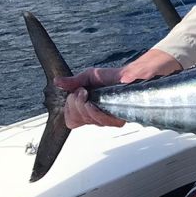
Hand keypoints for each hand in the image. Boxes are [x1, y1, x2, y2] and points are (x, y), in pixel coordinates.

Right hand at [55, 49, 181, 128]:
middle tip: (83, 92)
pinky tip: (98, 102)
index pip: (70, 118)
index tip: (77, 91)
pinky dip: (96, 111)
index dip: (70, 107)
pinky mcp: (118, 119)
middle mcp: (96, 116)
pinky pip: (102, 122)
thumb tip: (57, 82)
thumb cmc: (116, 76)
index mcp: (87, 107)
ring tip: (89, 94)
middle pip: (76, 120)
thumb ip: (74, 81)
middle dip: (76, 104)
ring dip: (86, 107)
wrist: (138, 74)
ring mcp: (107, 119)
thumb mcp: (91, 75)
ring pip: (88, 121)